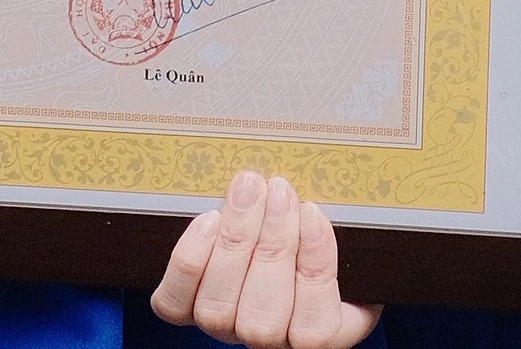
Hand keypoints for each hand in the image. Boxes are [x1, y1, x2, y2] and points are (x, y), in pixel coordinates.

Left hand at [151, 172, 379, 347]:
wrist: (267, 249)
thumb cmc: (310, 248)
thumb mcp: (345, 253)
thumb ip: (342, 246)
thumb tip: (329, 216)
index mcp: (314, 337)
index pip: (316, 329)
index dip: (315, 267)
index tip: (314, 212)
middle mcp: (265, 343)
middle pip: (263, 318)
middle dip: (274, 245)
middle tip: (280, 190)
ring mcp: (221, 328)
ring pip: (217, 308)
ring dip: (235, 241)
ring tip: (249, 188)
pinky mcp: (181, 308)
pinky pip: (175, 301)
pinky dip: (189, 261)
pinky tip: (208, 219)